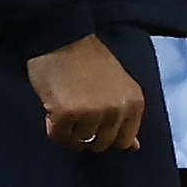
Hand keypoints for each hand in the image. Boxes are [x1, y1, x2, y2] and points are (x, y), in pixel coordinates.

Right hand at [28, 33, 145, 151]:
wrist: (62, 38)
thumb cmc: (89, 60)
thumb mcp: (118, 86)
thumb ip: (126, 115)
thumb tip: (133, 147)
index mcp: (134, 103)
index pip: (124, 141)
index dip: (106, 135)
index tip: (96, 124)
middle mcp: (117, 109)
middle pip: (101, 144)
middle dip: (86, 135)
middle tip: (77, 115)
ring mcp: (92, 113)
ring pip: (79, 142)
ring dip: (69, 130)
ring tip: (65, 108)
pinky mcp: (67, 113)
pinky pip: (58, 136)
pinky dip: (53, 127)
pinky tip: (53, 109)